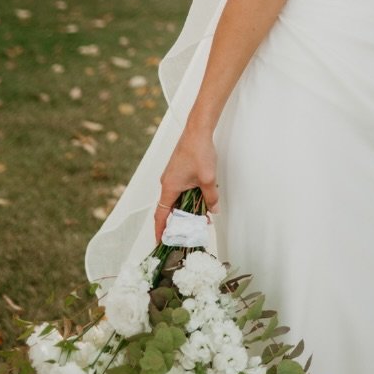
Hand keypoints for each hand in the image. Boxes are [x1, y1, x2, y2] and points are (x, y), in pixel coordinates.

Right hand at [154, 127, 218, 242]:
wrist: (197, 131)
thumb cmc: (199, 152)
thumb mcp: (208, 179)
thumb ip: (210, 198)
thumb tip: (214, 211)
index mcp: (169, 187)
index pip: (160, 215)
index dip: (160, 230)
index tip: (160, 242)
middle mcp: (167, 183)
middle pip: (170, 209)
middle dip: (180, 222)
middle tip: (190, 233)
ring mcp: (171, 177)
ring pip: (177, 199)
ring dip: (187, 209)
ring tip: (201, 218)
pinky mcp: (177, 172)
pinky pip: (180, 190)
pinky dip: (188, 198)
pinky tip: (202, 200)